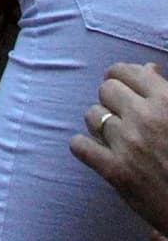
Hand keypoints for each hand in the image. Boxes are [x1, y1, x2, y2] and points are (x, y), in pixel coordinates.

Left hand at [73, 62, 167, 228]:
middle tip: (122, 115)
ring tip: (115, 135)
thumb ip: (166, 91)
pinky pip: (80, 145)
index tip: (122, 87)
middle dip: (112, 100)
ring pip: (92, 115)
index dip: (120, 77)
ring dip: (100, 123)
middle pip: (105, 89)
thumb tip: (147, 68)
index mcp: (166, 101)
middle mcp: (144, 118)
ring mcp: (128, 144)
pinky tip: (97, 151)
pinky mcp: (116, 172)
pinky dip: (84, 147)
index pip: (125, 71)